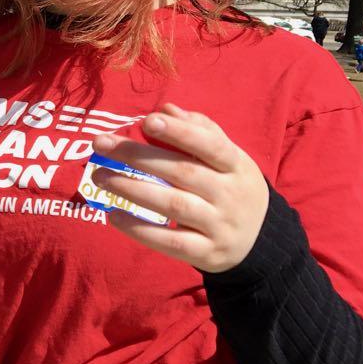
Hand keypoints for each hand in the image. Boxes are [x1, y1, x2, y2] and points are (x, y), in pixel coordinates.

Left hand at [90, 103, 268, 273]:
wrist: (262, 242)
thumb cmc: (232, 187)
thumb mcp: (229, 157)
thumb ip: (200, 130)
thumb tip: (166, 109)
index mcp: (236, 165)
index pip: (210, 145)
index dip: (180, 133)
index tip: (146, 121)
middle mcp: (229, 195)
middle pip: (182, 172)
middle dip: (137, 156)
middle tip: (100, 144)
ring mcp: (218, 226)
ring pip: (172, 205)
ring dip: (132, 189)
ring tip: (100, 176)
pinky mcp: (207, 253)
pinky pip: (169, 242)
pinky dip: (140, 229)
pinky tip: (114, 215)